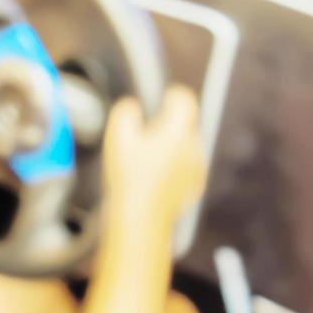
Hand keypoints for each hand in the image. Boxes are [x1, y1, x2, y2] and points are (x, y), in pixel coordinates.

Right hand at [104, 86, 205, 226]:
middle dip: (169, 123)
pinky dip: (176, 164)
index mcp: (177, 132)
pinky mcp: (194, 185)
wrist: (141, 217)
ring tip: (148, 156)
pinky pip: (188, 165)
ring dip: (173, 144)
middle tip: (147, 131)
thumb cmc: (130, 180)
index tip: (164, 97)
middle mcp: (192, 147)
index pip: (186, 100)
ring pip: (187, 144)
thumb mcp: (117, 137)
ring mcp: (196, 167)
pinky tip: (155, 174)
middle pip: (187, 123)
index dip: (174, 95)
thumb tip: (131, 106)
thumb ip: (125, 113)